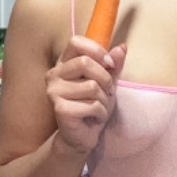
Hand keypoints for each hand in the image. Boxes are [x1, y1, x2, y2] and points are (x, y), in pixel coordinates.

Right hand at [46, 36, 126, 154]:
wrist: (83, 134)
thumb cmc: (93, 105)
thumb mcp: (108, 81)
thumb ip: (114, 65)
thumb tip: (122, 47)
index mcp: (64, 63)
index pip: (76, 42)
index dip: (97, 50)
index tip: (109, 64)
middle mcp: (54, 75)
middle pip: (85, 62)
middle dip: (105, 79)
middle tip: (107, 91)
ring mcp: (54, 92)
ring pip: (92, 86)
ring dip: (104, 99)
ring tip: (98, 106)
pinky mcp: (60, 109)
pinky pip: (92, 104)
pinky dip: (101, 112)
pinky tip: (94, 117)